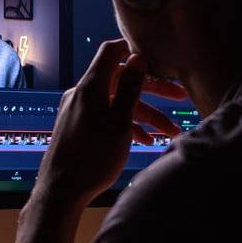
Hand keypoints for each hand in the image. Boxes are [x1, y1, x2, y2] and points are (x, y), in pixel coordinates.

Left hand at [36, 39, 187, 206]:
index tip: (156, 58)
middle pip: (120, 81)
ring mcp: (77, 111)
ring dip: (144, 115)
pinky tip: (144, 141)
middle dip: (152, 90)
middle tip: (180, 97)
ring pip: (116, 104)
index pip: (111, 52)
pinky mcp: (77, 127)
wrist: (61, 191)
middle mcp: (81, 94)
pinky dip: (125, 124)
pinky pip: (105, 118)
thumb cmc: (92, 157)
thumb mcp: (120, 121)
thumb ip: (129, 88)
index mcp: (90, 87)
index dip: (133, 51)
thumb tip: (137, 56)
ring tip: (168, 132)